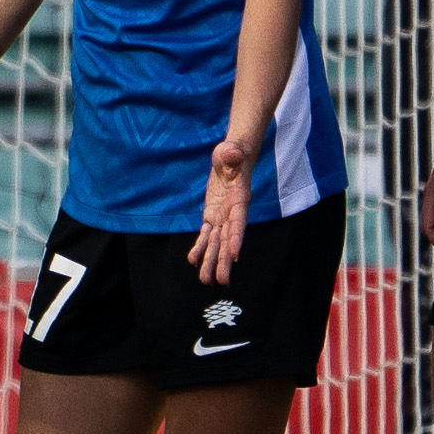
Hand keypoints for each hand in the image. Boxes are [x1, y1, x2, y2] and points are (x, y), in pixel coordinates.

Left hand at [187, 137, 253, 284]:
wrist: (231, 156)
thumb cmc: (232, 153)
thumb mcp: (231, 151)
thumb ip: (231, 155)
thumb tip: (231, 153)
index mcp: (239, 200)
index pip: (238, 223)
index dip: (236, 239)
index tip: (234, 256)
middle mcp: (232, 213)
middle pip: (228, 240)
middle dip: (224, 260)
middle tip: (221, 281)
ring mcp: (222, 216)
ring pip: (217, 243)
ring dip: (212, 261)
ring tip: (207, 281)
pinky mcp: (212, 215)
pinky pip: (206, 235)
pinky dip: (200, 247)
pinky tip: (194, 261)